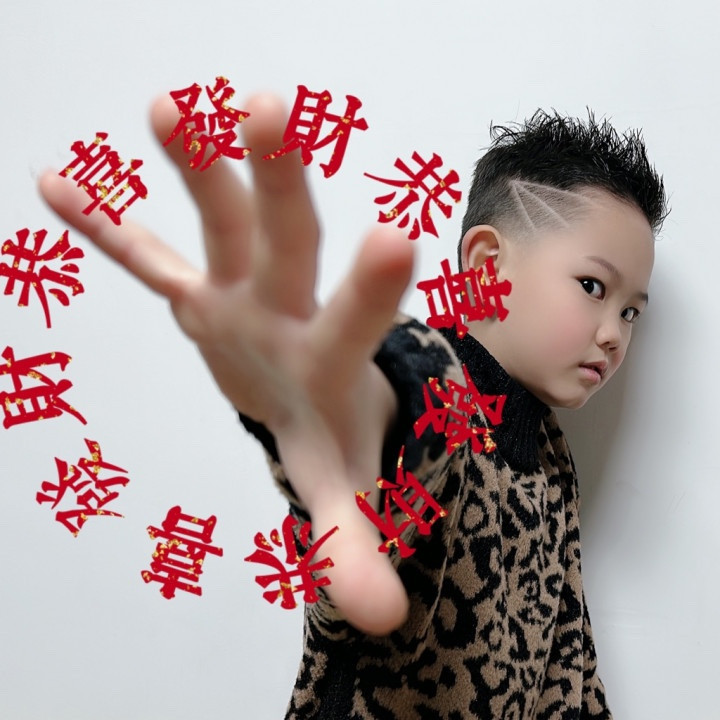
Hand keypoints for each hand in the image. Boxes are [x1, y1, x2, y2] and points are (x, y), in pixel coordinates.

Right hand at [38, 93, 413, 633]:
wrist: (305, 384)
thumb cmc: (328, 424)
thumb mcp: (338, 487)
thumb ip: (353, 543)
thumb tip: (383, 622)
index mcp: (326, 358)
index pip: (356, 323)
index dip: (371, 290)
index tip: (395, 234)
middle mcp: (285, 309)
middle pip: (285, 242)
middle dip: (274, 182)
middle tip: (267, 109)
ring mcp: (236, 294)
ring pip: (216, 224)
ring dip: (193, 169)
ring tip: (168, 107)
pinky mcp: (195, 293)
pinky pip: (145, 257)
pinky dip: (105, 229)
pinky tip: (57, 182)